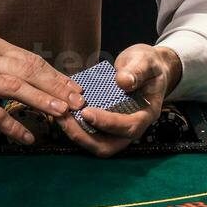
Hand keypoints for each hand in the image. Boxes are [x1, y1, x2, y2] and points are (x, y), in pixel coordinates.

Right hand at [0, 33, 85, 144]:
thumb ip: (3, 66)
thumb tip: (40, 81)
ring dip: (42, 102)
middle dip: (57, 87)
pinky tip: (27, 137)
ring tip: (61, 114)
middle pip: (29, 70)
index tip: (75, 89)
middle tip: (77, 102)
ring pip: (16, 88)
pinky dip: (14, 127)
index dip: (56, 75)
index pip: (31, 59)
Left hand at [54, 44, 182, 157]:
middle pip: (109, 146)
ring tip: (59, 116)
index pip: (128, 127)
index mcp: (147, 114)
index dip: (107, 123)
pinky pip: (91, 133)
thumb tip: (123, 81)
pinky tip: (62, 112)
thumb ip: (137, 71)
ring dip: (76, 134)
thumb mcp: (145, 61)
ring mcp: (118, 129)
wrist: (146, 67)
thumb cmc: (147, 65)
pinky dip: (76, 127)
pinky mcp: (106, 125)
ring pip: (97, 143)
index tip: (86, 112)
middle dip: (85, 137)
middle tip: (65, 119)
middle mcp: (133, 127)